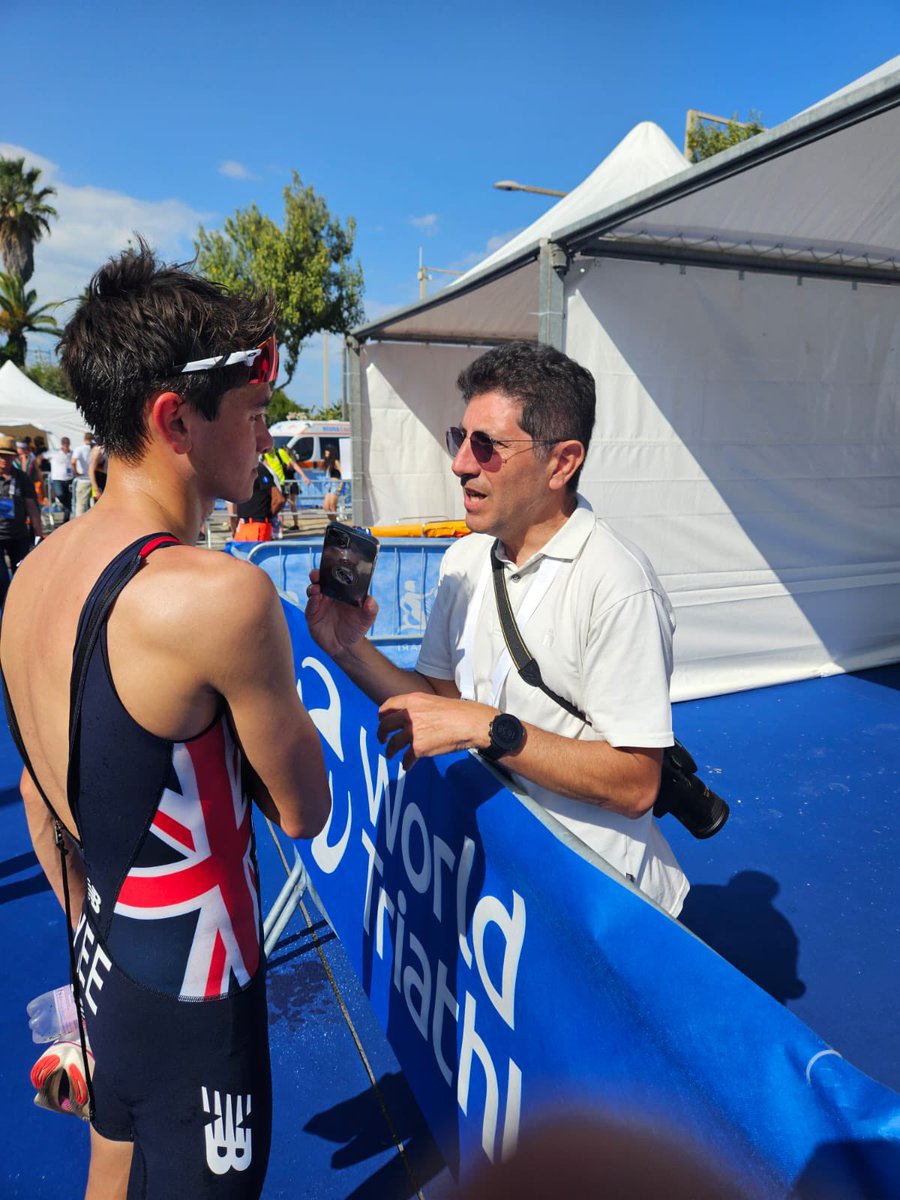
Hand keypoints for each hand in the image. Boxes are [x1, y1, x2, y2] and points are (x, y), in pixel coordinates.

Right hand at [305, 567, 377, 657]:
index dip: (334, 568)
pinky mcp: (312, 613)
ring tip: (316, 587)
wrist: (344, 646)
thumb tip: (371, 601)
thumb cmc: (356, 628)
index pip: (337, 576)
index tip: (334, 563)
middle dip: (319, 574)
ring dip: (314, 585)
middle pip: (322, 579)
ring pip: (314, 589)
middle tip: (318, 573)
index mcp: (343, 591)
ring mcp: (320, 602)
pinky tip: (315, 598)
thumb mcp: (366, 619)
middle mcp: (330, 594)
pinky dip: (312, 600)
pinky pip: (310, 604)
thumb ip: (371, 610)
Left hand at [377, 693, 496, 770]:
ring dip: (390, 751)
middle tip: (382, 739)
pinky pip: (406, 758)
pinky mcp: (419, 748)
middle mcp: (409, 715)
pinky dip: (406, 764)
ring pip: (393, 744)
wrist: (471, 723)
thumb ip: (420, 708)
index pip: (388, 706)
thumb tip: (415, 718)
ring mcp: (413, 732)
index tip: (382, 720)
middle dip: (381, 734)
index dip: (382, 715)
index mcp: (413, 700)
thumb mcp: (435, 701)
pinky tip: (407, 766)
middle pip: (385, 725)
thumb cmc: (459, 712)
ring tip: (391, 755)